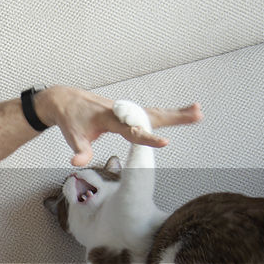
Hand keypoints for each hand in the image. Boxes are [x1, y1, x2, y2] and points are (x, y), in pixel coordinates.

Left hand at [37, 86, 202, 166]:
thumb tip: (77, 163)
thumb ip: (79, 150)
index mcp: (109, 119)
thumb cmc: (70, 120)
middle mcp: (122, 112)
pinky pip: (150, 113)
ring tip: (199, 113)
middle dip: (174, 116)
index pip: (132, 130)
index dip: (148, 137)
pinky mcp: (128, 112)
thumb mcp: (72, 136)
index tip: (165, 142)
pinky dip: (167, 113)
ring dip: (176, 113)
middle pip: (151, 115)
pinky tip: (182, 114)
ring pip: (154, 112)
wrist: (64, 100)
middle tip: (198, 114)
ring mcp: (126, 111)